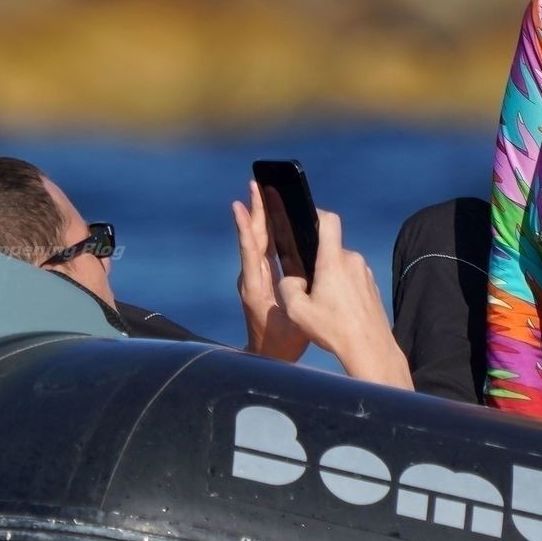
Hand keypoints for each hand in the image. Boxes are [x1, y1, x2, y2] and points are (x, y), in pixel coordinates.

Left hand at [232, 181, 309, 362]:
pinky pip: (263, 249)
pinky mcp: (261, 279)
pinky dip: (267, 231)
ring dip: (260, 216)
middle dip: (255, 210)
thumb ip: (295, 300)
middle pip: (252, 238)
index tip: (240, 205)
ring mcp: (254, 278)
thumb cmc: (281, 344)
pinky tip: (273, 217)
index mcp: (254, 288)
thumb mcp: (294, 324)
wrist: (267, 356)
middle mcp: (250, 278)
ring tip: (261, 192)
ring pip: (257, 241)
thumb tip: (302, 274)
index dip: (246, 228)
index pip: (250, 252)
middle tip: (255, 184)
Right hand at [272, 209, 412, 389]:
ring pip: (341, 266)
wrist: (370, 348)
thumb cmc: (334, 329)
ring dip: (330, 277)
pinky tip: (338, 311)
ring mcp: (365, 273)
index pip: (329, 221)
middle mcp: (353, 261)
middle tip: (306, 285)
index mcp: (334, 261)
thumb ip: (288, 287)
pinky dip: (343, 288)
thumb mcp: (297, 311)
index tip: (304, 219)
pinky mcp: (373, 286)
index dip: (316, 214)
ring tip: (323, 304)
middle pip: (330, 249)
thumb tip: (293, 279)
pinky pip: (353, 279)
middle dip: (317, 261)